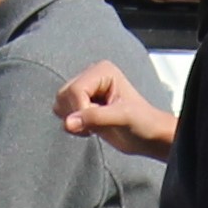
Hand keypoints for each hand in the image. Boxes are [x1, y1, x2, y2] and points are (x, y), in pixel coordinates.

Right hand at [53, 61, 176, 158]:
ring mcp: (85, 92)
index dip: (80, 110)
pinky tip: (91, 128)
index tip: (94, 125)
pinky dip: (74, 126)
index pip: (75, 90)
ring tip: (94, 125)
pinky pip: (63, 115)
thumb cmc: (141, 122)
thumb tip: (67, 123)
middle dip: (76, 115)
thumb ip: (94, 118)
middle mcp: (91, 77)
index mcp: (101, 71)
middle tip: (95, 124)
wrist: (146, 136)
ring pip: (60, 105)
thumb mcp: (120, 118)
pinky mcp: (82, 106)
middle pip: (63, 95)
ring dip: (74, 121)